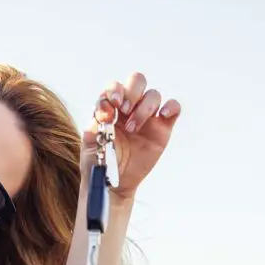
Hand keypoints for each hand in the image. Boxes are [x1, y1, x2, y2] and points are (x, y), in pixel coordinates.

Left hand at [83, 72, 181, 199]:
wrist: (115, 183)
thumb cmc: (100, 161)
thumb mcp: (90, 143)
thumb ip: (95, 124)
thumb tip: (106, 110)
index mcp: (111, 106)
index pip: (115, 87)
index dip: (114, 92)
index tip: (112, 109)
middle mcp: (130, 107)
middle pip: (137, 81)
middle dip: (132, 92)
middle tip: (125, 111)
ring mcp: (148, 117)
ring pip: (153, 95)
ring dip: (144, 108)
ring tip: (133, 129)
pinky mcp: (162, 128)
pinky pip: (173, 109)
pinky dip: (171, 107)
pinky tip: (163, 115)